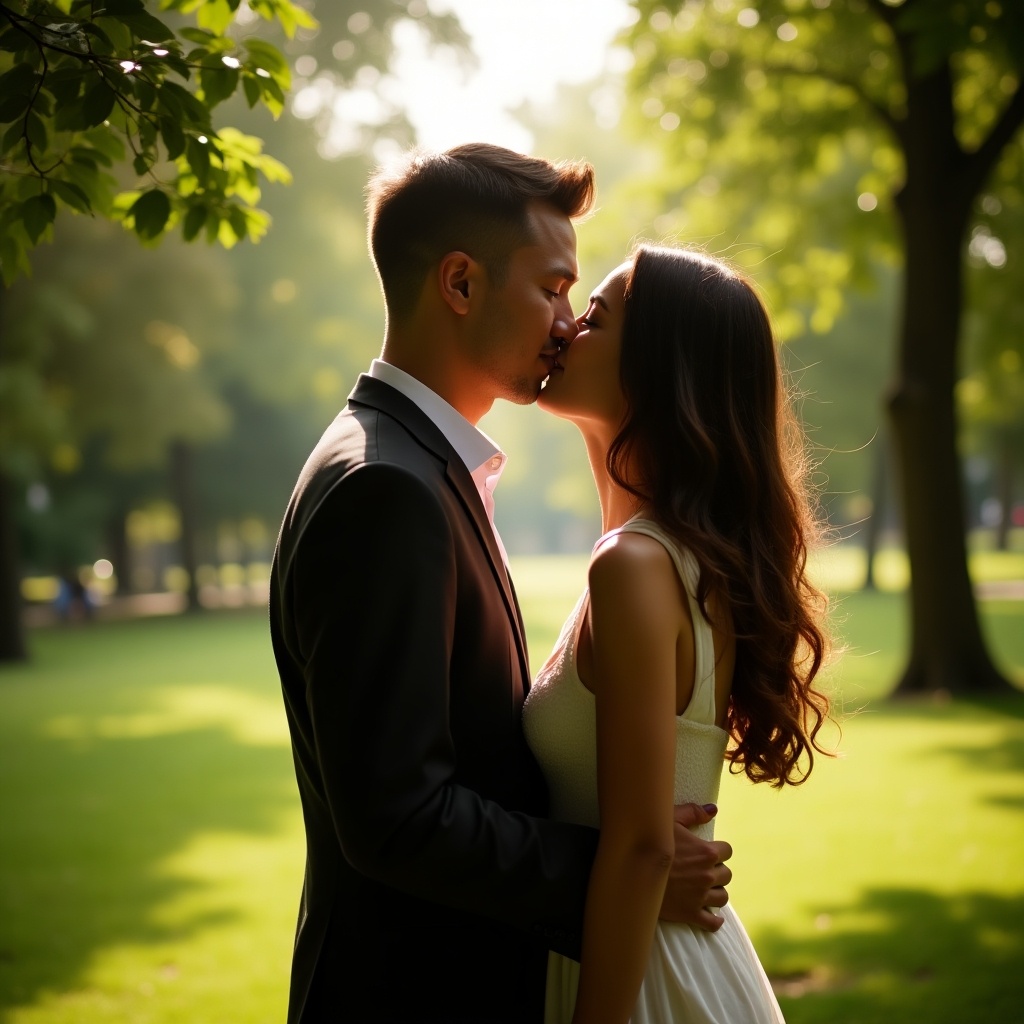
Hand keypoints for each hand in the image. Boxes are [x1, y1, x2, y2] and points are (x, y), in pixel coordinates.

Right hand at [658, 803, 732, 930]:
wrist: (632, 872)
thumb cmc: (650, 842)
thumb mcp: (669, 820)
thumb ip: (693, 812)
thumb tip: (713, 810)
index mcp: (706, 852)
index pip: (727, 851)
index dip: (718, 850)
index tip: (706, 852)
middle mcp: (707, 875)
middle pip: (727, 874)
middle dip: (716, 871)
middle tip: (701, 870)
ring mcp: (700, 896)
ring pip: (723, 898)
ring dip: (715, 893)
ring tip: (703, 889)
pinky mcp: (691, 914)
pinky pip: (712, 922)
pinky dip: (714, 920)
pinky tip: (710, 914)